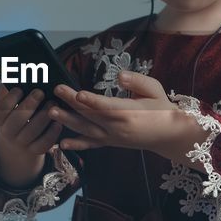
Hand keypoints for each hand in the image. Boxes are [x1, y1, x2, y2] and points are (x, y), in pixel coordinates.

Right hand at [0, 84, 61, 184]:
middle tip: (40, 93)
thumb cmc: (15, 117)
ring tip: (52, 103)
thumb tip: (12, 72)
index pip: (2, 108)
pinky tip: (58, 122)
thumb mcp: (8, 105)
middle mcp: (8, 132)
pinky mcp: (34, 151)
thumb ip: (8, 90)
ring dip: (43, 116)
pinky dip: (52, 133)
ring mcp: (21, 143)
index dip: (11, 98)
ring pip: (32, 131)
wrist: (17, 145)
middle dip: (29, 105)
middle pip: (18, 119)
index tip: (20, 89)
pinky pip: (43, 143)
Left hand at [49, 71, 209, 164]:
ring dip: (67, 121)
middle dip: (71, 102)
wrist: (168, 135)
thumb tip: (119, 75)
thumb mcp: (155, 89)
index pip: (107, 106)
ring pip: (86, 129)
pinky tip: (62, 143)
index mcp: (129, 113)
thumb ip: (138, 81)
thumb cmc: (162, 109)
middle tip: (56, 90)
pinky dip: (77, 144)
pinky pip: (91, 144)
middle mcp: (118, 128)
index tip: (77, 93)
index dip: (91, 100)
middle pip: (90, 114)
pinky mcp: (110, 143)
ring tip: (51, 111)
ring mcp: (112, 137)